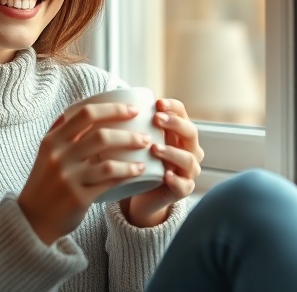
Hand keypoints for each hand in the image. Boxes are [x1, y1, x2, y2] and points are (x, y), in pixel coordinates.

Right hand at [18, 102, 151, 244]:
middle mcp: (59, 157)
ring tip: (146, 151)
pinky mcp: (78, 197)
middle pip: (100, 135)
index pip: (85, 114)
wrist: (32, 219)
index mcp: (52, 140)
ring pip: (108, 161)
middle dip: (128, 133)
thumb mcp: (47, 153)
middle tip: (146, 136)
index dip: (112, 109)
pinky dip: (127, 173)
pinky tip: (139, 170)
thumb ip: (63, 132)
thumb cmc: (46, 182)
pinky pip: (109, 182)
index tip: (132, 110)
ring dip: (131, 155)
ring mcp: (68, 178)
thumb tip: (89, 109)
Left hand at [121, 98, 203, 226]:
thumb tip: (105, 101)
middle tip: (156, 119)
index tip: (157, 103)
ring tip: (154, 148)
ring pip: (188, 159)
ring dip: (172, 152)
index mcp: (179, 133)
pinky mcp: (183, 190)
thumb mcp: (135, 140)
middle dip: (175, 124)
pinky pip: (184, 185)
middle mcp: (189, 149)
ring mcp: (188, 171)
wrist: (140, 194)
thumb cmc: (139, 161)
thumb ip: (129, 123)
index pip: (182, 113)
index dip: (172, 107)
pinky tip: (165, 175)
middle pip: (191, 132)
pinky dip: (176, 180)